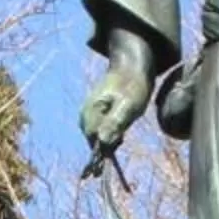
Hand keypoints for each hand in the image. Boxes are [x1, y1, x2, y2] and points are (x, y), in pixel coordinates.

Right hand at [80, 31, 158, 153]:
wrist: (132, 67)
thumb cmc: (133, 85)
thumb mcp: (128, 105)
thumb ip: (115, 123)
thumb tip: (102, 142)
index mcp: (89, 113)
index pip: (94, 143)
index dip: (106, 150)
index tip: (120, 141)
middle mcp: (85, 116)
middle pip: (95, 143)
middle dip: (109, 145)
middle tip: (124, 131)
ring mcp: (89, 116)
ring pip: (99, 139)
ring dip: (112, 140)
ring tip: (123, 126)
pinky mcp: (95, 116)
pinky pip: (102, 133)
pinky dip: (112, 134)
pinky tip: (120, 127)